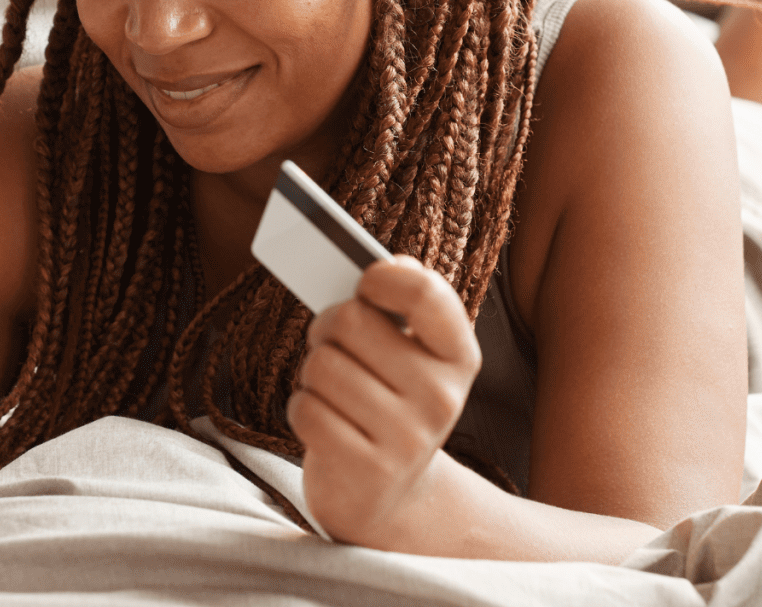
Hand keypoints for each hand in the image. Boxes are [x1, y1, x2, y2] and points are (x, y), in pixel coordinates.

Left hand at [287, 256, 481, 547]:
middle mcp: (442, 397)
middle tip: (330, 341)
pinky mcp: (369, 472)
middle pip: (351, 320)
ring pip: (322, 365)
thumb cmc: (390, 403)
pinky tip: (324, 423)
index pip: (425, 293)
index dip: (384, 277)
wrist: (392, 496)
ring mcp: (408, 439)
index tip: (366, 283)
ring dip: (313, 375)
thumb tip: (387, 264)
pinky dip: (303, 409)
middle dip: (326, 327)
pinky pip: (307, 409)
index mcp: (459, 357)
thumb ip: (397, 306)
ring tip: (332, 390)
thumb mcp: (407, 356)